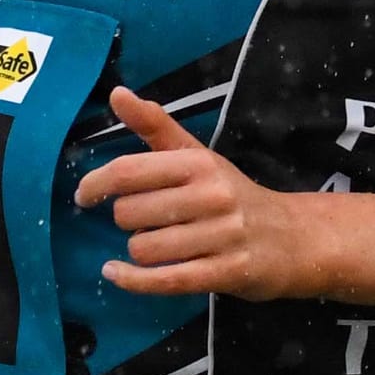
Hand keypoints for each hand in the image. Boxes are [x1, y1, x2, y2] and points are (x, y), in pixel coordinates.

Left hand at [75, 87, 318, 299]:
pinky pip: (165, 280)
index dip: (96, 183)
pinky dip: (132, 281)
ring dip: (136, 251)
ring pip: (144, 249)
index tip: (83, 195)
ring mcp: (220, 237)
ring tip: (154, 244)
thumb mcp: (196, 155)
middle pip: (131, 213)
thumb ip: (155, 125)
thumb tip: (116, 93)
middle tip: (142, 220)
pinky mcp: (225, 273)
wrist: (290, 238)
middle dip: (125, 220)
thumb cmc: (232, 193)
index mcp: (197, 163)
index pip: (129, 171)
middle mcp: (210, 196)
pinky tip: (115, 274)